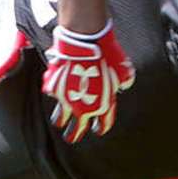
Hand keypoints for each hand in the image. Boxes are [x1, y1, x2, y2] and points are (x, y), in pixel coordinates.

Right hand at [41, 20, 135, 143]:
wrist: (85, 41)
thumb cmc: (107, 53)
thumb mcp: (123, 68)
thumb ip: (124, 79)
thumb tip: (125, 82)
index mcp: (102, 106)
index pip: (102, 125)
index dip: (101, 128)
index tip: (98, 129)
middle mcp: (82, 108)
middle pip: (76, 130)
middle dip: (75, 135)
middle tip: (73, 136)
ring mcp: (66, 99)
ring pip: (60, 119)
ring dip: (61, 121)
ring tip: (60, 123)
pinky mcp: (53, 88)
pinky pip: (52, 93)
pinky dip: (54, 91)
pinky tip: (56, 88)